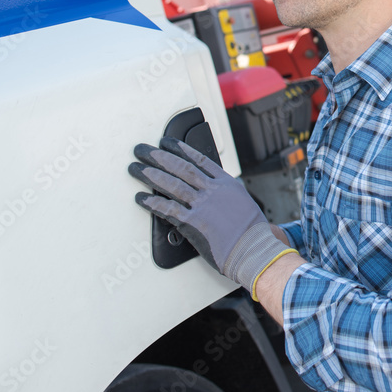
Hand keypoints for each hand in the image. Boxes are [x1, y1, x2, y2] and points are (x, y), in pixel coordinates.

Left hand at [128, 137, 295, 297]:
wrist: (255, 249)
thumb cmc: (252, 232)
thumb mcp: (244, 204)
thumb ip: (228, 195)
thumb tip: (218, 193)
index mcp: (226, 184)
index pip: (199, 159)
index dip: (181, 149)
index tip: (167, 142)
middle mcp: (213, 190)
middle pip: (181, 167)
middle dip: (159, 157)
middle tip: (143, 150)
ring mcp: (202, 205)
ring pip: (172, 184)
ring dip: (150, 175)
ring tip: (136, 168)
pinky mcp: (193, 222)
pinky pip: (168, 209)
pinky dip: (152, 202)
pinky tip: (141, 198)